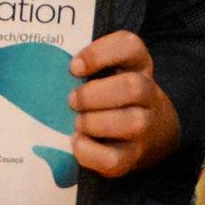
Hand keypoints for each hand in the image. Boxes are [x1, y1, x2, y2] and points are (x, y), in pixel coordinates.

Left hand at [66, 31, 179, 178]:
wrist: (153, 137)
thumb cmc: (118, 99)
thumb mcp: (112, 74)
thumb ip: (89, 67)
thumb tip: (51, 72)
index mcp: (139, 68)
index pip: (130, 46)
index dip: (99, 53)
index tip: (74, 67)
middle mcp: (149, 95)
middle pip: (132, 86)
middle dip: (93, 94)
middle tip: (72, 100)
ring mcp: (146, 128)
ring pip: (129, 123)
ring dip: (92, 122)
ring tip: (78, 122)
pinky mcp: (133, 158)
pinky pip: (113, 159)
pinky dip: (88, 152)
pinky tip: (78, 142)